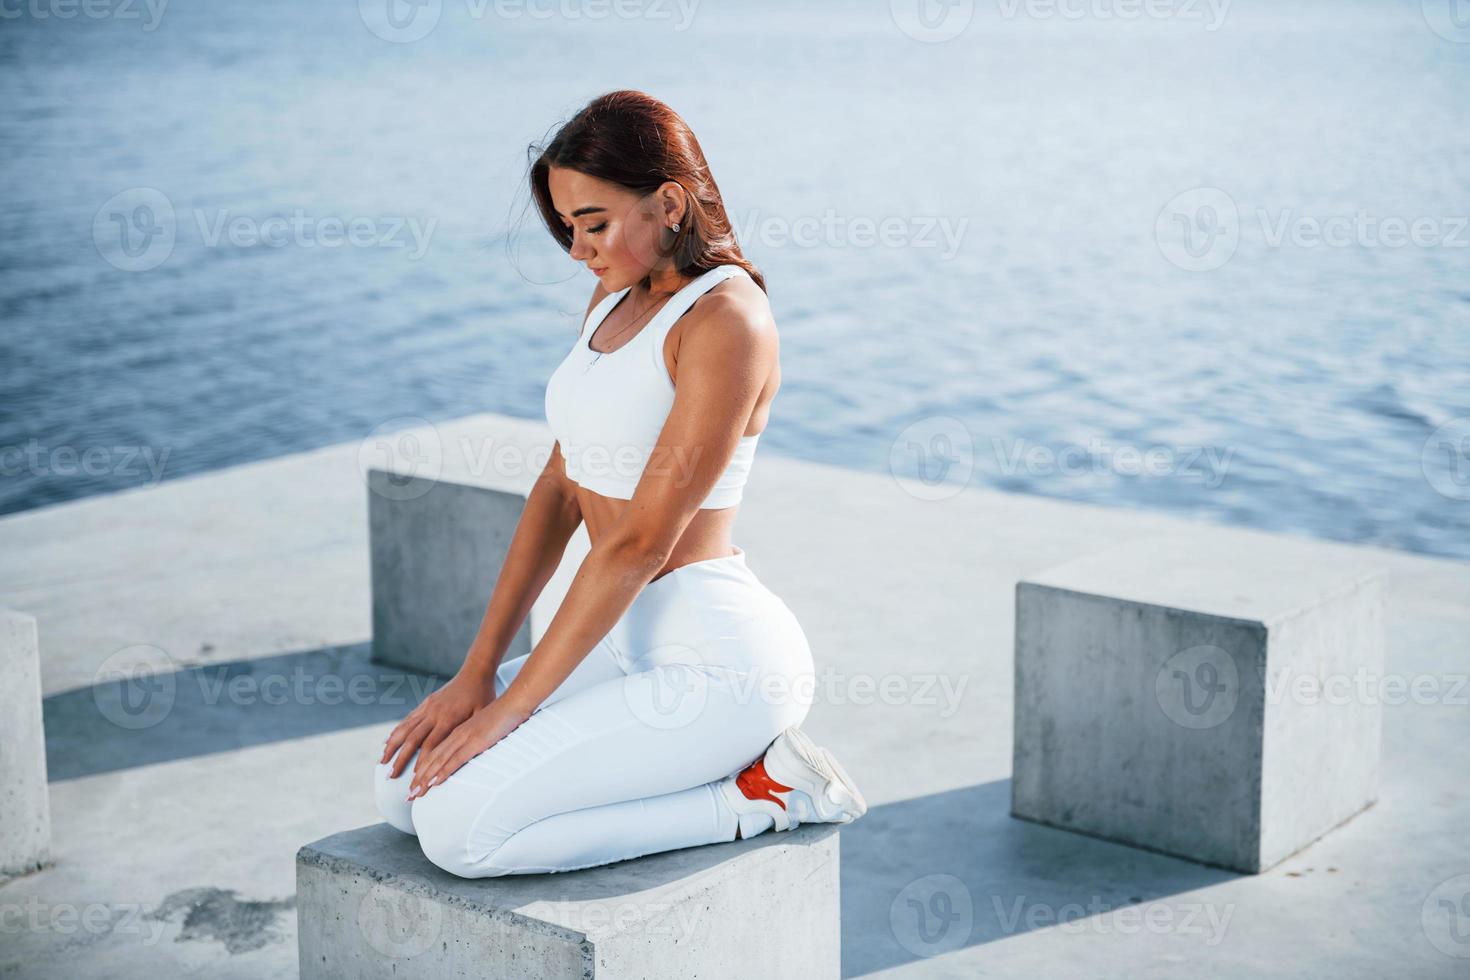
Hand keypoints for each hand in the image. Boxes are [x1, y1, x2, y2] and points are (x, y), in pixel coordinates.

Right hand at [380, 670, 496, 779]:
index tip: (415, 779)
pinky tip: (388, 742)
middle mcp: (434, 713)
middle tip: (391, 777)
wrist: (475, 673)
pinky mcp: (425, 703)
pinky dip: (396, 732)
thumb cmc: (483, 696)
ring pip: (404, 729)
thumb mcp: (482, 715)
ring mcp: (428, 707)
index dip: (421, 763)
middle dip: (400, 760)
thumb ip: (471, 733)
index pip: (431, 746)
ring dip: (392, 747)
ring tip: (382, 762)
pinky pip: (407, 720)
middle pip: (412, 740)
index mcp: (448, 719)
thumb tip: (464, 754)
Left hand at [406, 697, 533, 800]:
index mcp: (457, 731)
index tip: (415, 783)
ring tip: (415, 793)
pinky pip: (455, 759)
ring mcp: (464, 737)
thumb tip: (472, 752)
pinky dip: (443, 771)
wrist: (514, 701)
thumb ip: (475, 740)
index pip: (434, 753)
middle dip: (419, 779)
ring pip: (439, 761)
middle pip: (432, 759)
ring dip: (425, 779)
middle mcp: (456, 734)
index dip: (423, 769)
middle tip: (409, 795)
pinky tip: (434, 782)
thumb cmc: (503, 714)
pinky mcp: (475, 741)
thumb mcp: (484, 729)